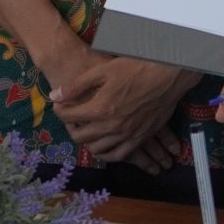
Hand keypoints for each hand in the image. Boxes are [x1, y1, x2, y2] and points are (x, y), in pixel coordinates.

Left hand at [55, 58, 194, 168]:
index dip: (60, 111)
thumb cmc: (135, 68)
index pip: (68, 117)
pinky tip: (103, 146)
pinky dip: (106, 154)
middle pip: (79, 136)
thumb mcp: (102, 71)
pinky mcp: (139, 138)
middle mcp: (110, 127)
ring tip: (86, 130)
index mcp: (99, 109)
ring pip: (97, 149)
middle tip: (72, 118)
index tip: (60, 105)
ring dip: (87, 141)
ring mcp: (126, 135)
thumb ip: (76, 86)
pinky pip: (118, 155)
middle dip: (71, 127)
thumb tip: (54, 96)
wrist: (168, 74)